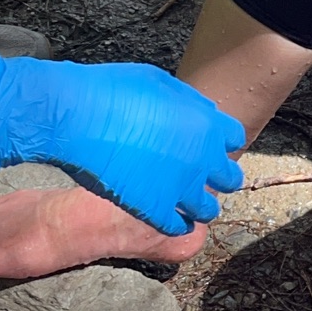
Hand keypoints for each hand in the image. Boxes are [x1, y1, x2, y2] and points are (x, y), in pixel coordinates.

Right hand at [0, 56, 244, 235]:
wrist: (77, 116)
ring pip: (208, 208)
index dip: (219, 143)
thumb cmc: (114, 91)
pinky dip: (174, 223)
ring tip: (184, 201)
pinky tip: (164, 215)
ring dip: (199, 204)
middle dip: (216, 176)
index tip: (207, 146)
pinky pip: (178, 227)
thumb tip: (202, 112)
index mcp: (206, 124)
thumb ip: (188, 104)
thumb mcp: (161, 84)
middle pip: (230, 178)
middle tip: (199, 175)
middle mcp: (202, 158)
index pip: (234, 139)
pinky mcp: (157, 210)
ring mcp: (181, 187)